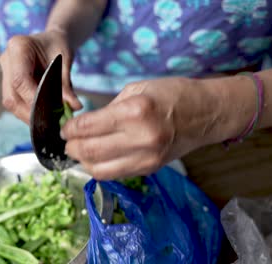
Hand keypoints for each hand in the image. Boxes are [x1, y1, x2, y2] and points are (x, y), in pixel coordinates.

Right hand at [0, 30, 81, 123]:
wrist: (53, 40)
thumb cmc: (58, 46)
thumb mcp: (65, 61)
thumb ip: (66, 85)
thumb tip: (73, 107)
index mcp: (18, 47)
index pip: (20, 80)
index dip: (33, 100)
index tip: (49, 113)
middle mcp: (7, 59)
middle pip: (11, 96)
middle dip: (30, 114)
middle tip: (50, 125)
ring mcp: (5, 72)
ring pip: (11, 103)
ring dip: (29, 116)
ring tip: (48, 123)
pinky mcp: (8, 82)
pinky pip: (16, 102)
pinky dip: (29, 112)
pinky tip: (43, 117)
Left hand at [61, 77, 230, 179]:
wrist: (207, 114)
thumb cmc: (173, 95)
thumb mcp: (137, 89)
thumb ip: (109, 108)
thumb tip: (85, 124)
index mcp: (135, 112)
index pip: (88, 127)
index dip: (70, 129)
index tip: (64, 128)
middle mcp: (140, 138)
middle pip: (90, 151)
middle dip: (71, 147)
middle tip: (67, 141)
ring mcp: (146, 158)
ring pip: (99, 169)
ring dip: (82, 162)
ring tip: (78, 151)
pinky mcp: (149, 169)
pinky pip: (114, 174)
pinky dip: (99, 168)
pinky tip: (95, 158)